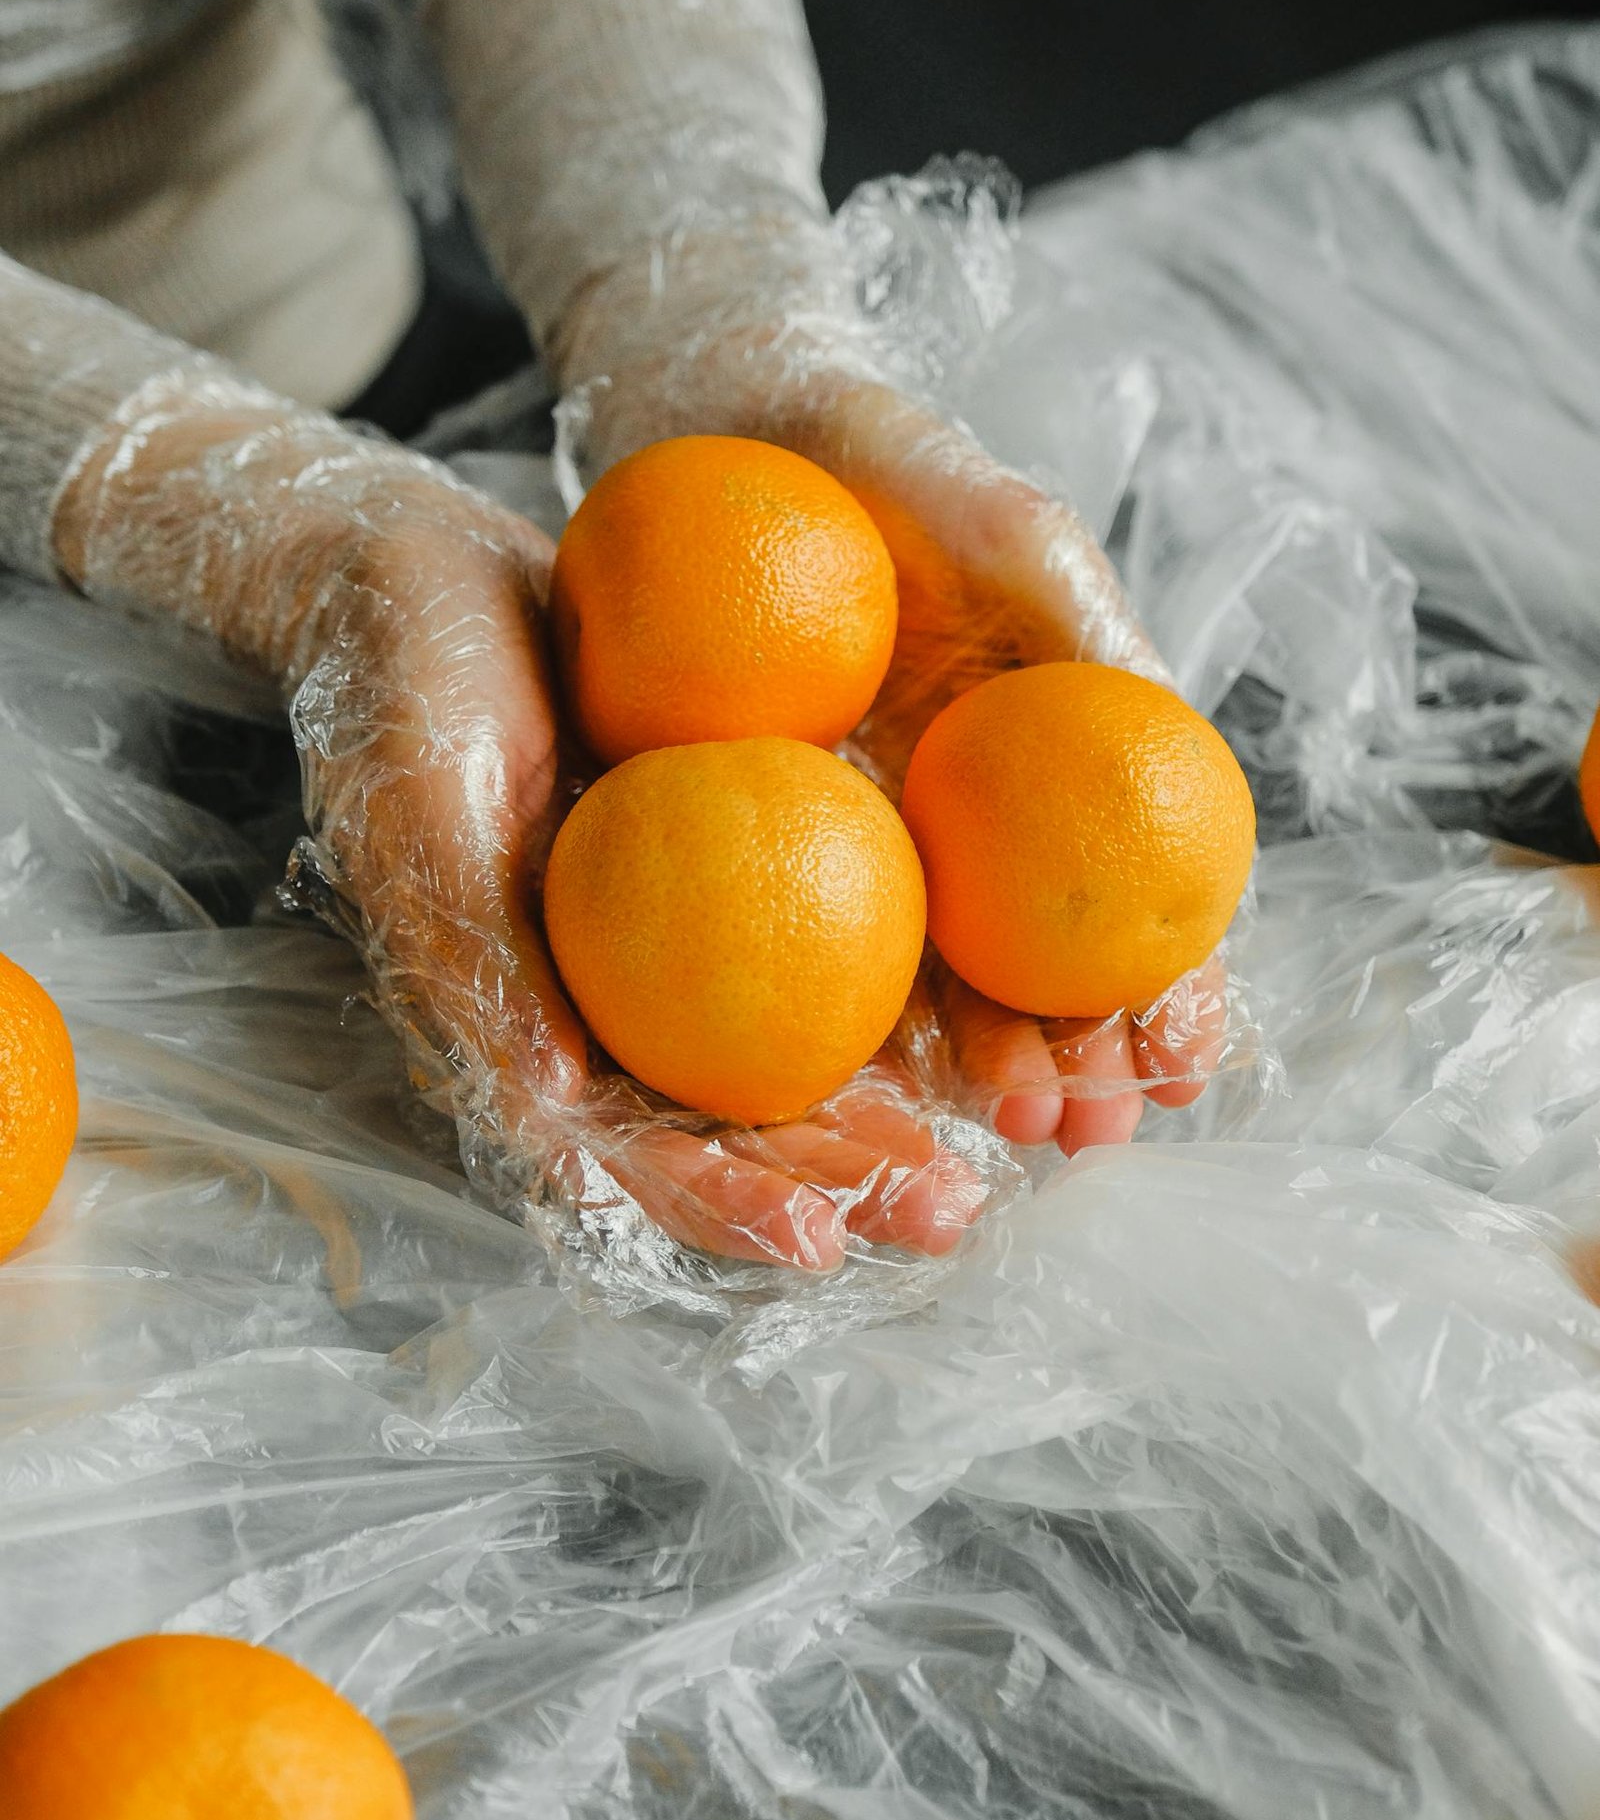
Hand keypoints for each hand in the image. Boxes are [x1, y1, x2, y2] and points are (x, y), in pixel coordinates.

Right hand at [56, 384, 983, 1273]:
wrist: (430, 573)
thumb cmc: (400, 698)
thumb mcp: (420, 818)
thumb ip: (479, 961)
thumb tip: (558, 1106)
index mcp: (531, 1028)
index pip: (632, 1149)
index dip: (722, 1207)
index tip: (821, 1245)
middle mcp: (614, 1003)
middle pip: (741, 1124)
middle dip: (844, 1183)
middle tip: (950, 1218)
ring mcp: (680, 937)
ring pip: (799, 1046)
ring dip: (897, 1107)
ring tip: (1009, 1142)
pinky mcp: (733, 859)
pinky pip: (828, 932)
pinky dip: (904, 982)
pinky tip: (993, 1009)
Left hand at [579, 346, 1231, 1156]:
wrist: (744, 433)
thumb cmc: (894, 469)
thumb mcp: (1010, 531)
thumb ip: (1087, 631)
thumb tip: (1166, 735)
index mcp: (1056, 765)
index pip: (1135, 902)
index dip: (1172, 990)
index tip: (1185, 1063)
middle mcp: (980, 823)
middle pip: (1046, 972)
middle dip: (1081, 1064)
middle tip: (1089, 1133)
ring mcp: (882, 838)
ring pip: (944, 982)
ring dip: (988, 1068)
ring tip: (1011, 1131)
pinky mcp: (777, 837)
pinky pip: (819, 943)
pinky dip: (859, 1020)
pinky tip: (879, 1089)